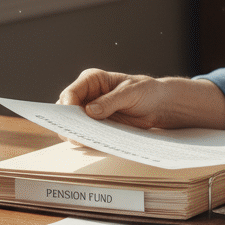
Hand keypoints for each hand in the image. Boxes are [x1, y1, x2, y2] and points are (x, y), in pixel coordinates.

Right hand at [58, 69, 224, 129]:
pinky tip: (94, 143)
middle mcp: (86, 95)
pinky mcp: (96, 125)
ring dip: (77, 135)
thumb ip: (111, 101)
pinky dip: (87, 140)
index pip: (70, 94)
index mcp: (91, 80)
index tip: (73, 119)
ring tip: (86, 141)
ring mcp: (89, 112)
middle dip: (69, 124)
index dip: (67, 107)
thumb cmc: (146, 91)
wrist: (158, 105)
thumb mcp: (130, 93)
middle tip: (77, 135)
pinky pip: (85, 135)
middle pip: (66, 112)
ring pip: (72, 126)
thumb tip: (90, 111)